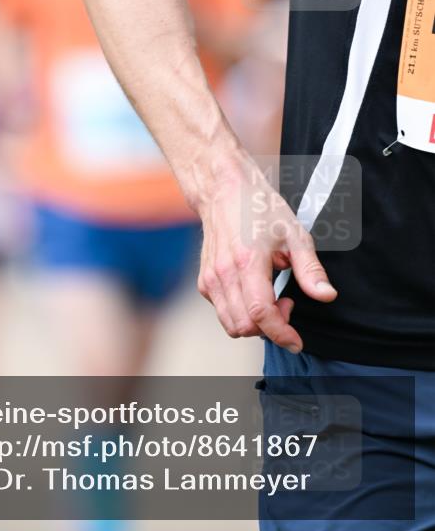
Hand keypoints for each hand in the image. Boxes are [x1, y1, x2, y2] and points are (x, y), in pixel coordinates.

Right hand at [196, 143, 336, 352]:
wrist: (224, 190)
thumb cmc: (259, 208)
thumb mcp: (294, 234)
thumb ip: (310, 270)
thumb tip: (326, 295)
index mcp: (247, 262)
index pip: (261, 314)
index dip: (281, 333)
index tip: (296, 340)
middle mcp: (224, 274)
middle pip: (245, 326)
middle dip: (270, 327)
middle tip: (287, 305)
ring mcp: (211, 278)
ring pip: (231, 324)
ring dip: (254, 323)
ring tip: (271, 299)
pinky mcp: (205, 281)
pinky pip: (222, 312)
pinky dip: (240, 313)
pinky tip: (254, 292)